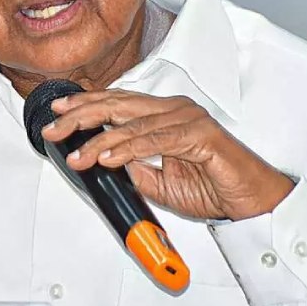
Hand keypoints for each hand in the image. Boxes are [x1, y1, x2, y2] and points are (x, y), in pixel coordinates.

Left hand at [42, 91, 292, 219]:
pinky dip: (129, 148)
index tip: (59, 111)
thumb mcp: (160, 183)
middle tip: (55, 127)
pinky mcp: (201, 135)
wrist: (250, 202)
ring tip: (78, 154)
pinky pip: (157, 140)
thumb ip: (135, 169)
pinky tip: (109, 157)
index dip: (86, 105)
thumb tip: (106, 164)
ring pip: (134, 123)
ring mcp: (189, 119)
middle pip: (120, 104)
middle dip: (82, 115)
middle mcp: (176, 111)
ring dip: (101, 140)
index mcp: (165, 115)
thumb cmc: (214, 188)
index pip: (118, 103)